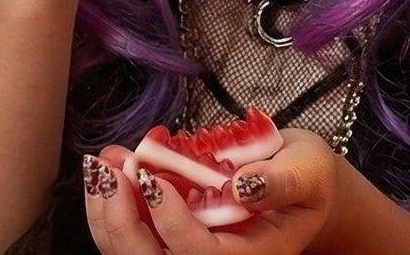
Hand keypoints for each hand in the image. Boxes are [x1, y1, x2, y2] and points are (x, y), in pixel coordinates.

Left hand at [83, 130, 337, 253]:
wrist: (297, 180)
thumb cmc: (305, 176)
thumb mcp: (308, 170)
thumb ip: (281, 180)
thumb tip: (242, 185)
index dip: (173, 225)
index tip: (152, 178)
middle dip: (122, 223)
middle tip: (108, 171)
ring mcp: (187, 250)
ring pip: (132, 254)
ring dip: (105, 211)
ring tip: (100, 164)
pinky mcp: (167, 235)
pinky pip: (128, 234)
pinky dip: (107, 202)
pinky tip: (106, 164)